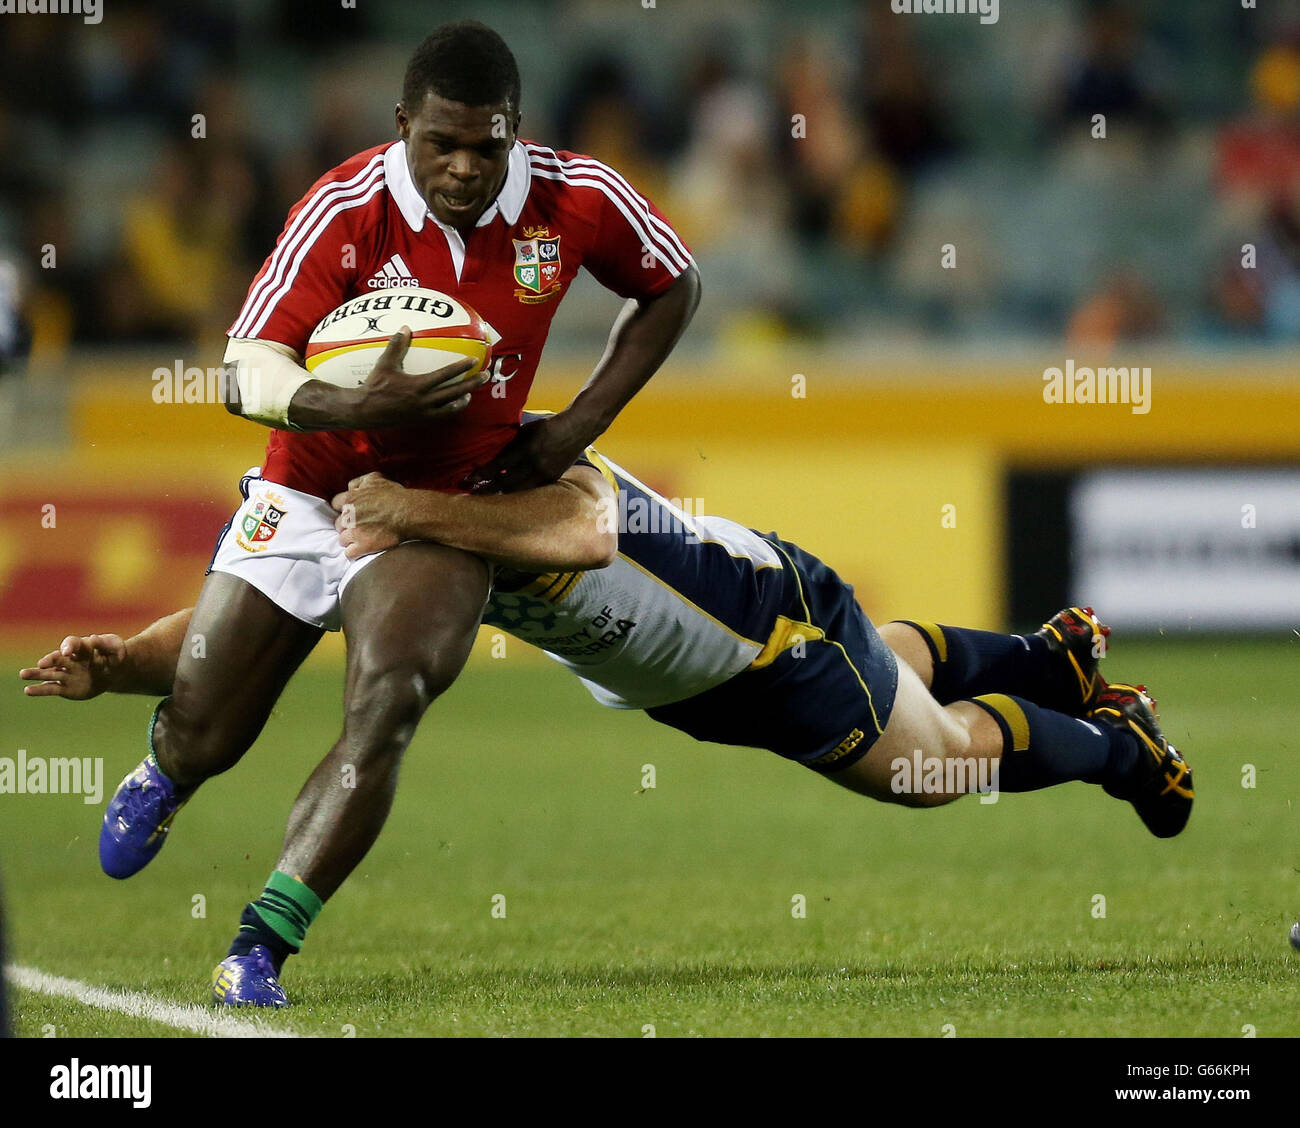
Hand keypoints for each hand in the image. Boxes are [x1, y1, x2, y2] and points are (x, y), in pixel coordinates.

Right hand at [19, 634, 127, 699]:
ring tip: (23, 674)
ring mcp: (67, 673)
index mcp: (83, 648)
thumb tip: (93, 638)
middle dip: (50, 660)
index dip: (69, 646)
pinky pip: (52, 688)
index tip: (67, 651)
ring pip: (49, 673)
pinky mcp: (66, 687)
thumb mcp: (117, 648)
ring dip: (36, 673)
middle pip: (57, 658)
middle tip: (42, 664)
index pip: (73, 644)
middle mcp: (70, 660)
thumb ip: (107, 645)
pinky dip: (40, 689)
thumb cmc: (116, 655)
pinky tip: (28, 690)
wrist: (116, 671)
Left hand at [332, 472, 409, 559]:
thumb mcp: (375, 479)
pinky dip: (355, 552)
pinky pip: (349, 553)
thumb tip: (351, 487)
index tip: (352, 512)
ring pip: (342, 539)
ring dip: (351, 540)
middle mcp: (349, 515)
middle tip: (361, 526)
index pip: (336, 504)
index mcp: (350, 498)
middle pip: (338, 524)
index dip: (344, 508)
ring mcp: (355, 532)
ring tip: (363, 538)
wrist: (408, 512)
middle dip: (348, 526)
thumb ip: (359, 482)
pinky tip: (363, 549)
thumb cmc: (395, 495)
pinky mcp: (363, 545)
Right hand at [348, 328, 490, 428]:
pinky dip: (449, 410)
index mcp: (418, 385)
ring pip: (450, 408)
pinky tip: (452, 405)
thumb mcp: (384, 364)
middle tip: (485, 376)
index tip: (474, 360)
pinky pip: (440, 416)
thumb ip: (397, 346)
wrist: (365, 411)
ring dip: (462, 400)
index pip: (445, 375)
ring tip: (470, 394)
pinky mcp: (420, 421)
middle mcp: (424, 401)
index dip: (461, 367)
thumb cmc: (374, 386)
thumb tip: (405, 327)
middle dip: (472, 384)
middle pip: (455, 392)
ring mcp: (424, 413)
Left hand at [461, 413, 589, 493]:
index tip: (469, 479)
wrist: (577, 428)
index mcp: (527, 449)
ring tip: (487, 496)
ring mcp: (545, 474)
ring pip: (518, 490)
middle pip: (507, 483)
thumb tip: (493, 457)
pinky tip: (507, 494)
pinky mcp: (553, 479)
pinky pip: (531, 490)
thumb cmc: (548, 426)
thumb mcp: (526, 431)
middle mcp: (536, 464)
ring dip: (501, 494)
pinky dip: (517, 492)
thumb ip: (511, 444)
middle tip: (473, 493)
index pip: (500, 465)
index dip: (483, 473)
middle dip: (489, 489)